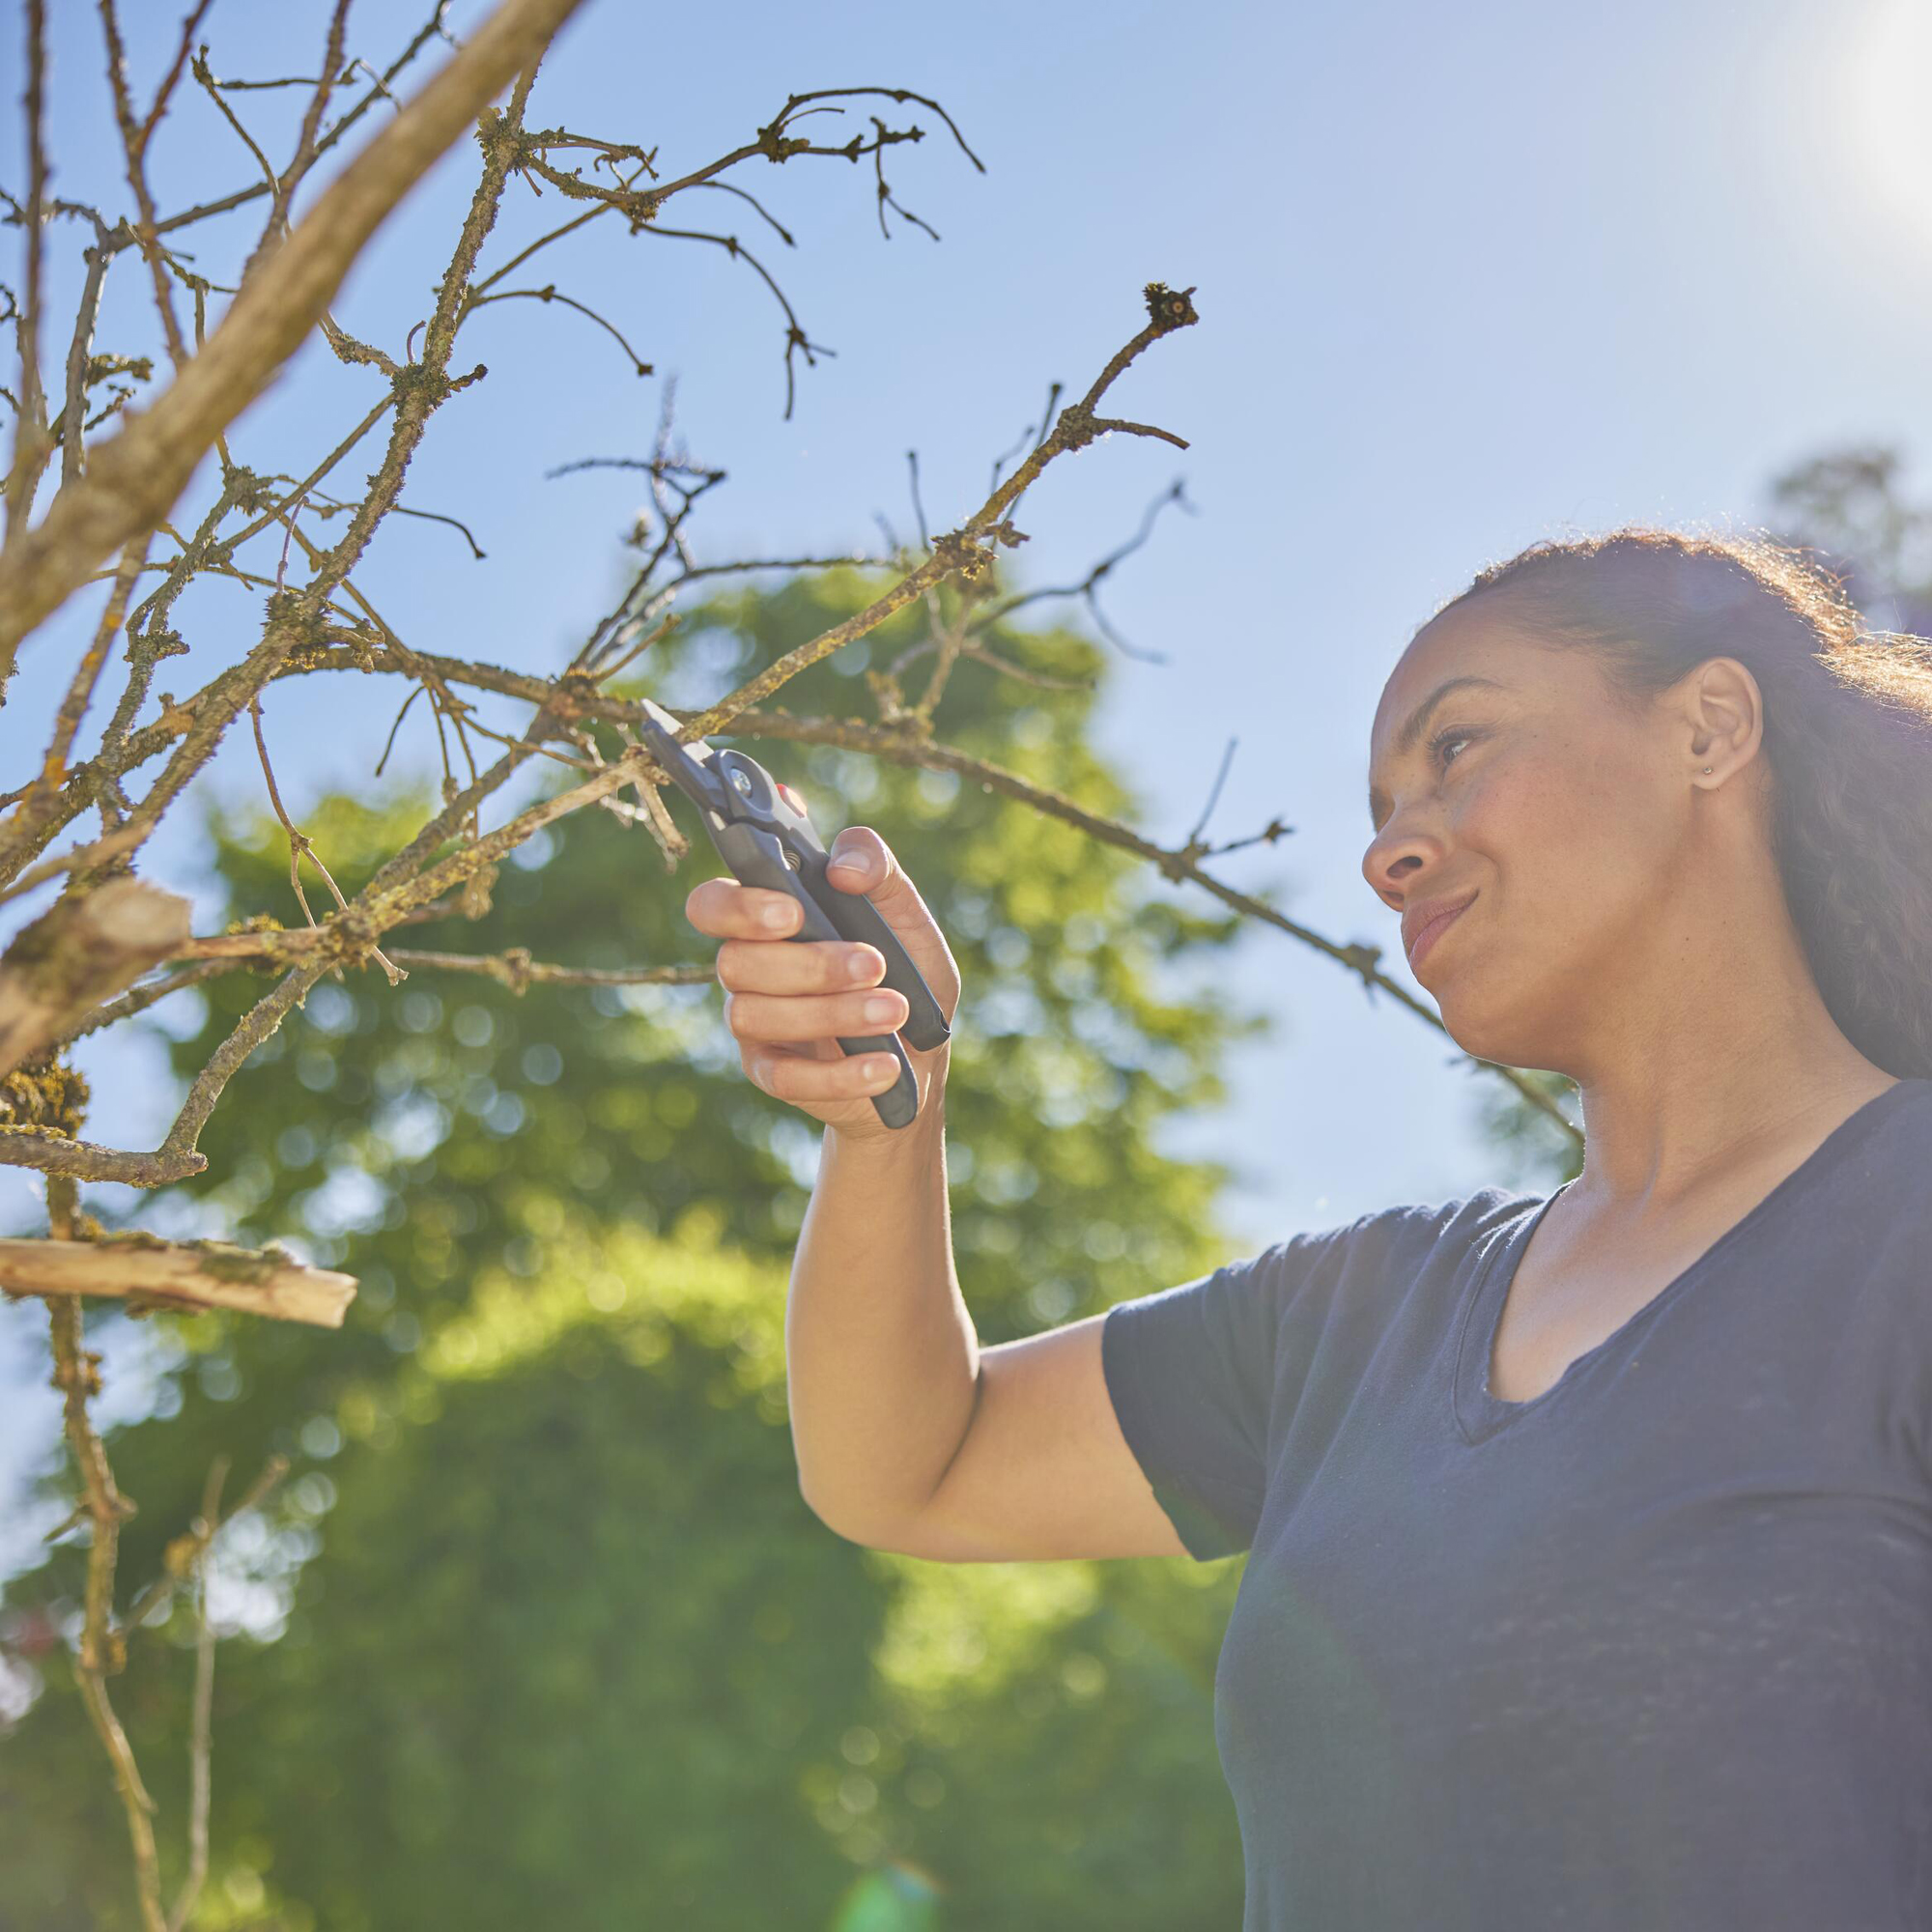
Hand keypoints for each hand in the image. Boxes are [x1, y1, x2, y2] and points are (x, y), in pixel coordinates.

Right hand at [683, 826, 960, 1140]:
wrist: (925, 1051)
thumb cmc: (906, 970)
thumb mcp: (906, 912)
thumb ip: (877, 868)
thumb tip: (842, 867)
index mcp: (767, 921)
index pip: (712, 905)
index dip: (737, 907)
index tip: (793, 913)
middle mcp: (748, 970)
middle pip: (735, 963)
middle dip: (810, 964)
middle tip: (875, 964)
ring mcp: (755, 1024)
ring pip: (755, 1017)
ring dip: (831, 1013)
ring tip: (895, 1011)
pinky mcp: (774, 1074)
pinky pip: (785, 1078)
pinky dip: (839, 1074)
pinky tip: (885, 1064)